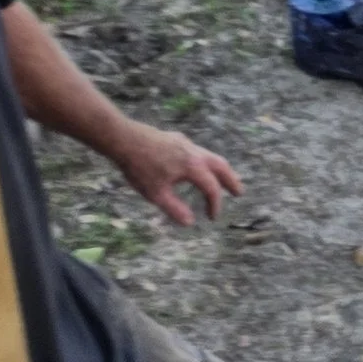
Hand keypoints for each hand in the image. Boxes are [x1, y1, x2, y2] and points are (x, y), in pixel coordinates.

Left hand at [114, 121, 242, 227]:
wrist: (124, 138)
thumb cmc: (139, 167)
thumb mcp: (156, 193)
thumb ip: (175, 209)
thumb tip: (190, 223)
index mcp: (192, 166)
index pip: (211, 188)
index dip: (214, 205)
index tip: (211, 217)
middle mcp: (194, 152)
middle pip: (220, 166)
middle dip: (231, 180)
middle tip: (239, 192)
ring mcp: (185, 143)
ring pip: (209, 156)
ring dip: (218, 170)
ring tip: (221, 179)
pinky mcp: (175, 139)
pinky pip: (197, 151)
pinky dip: (204, 162)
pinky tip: (194, 167)